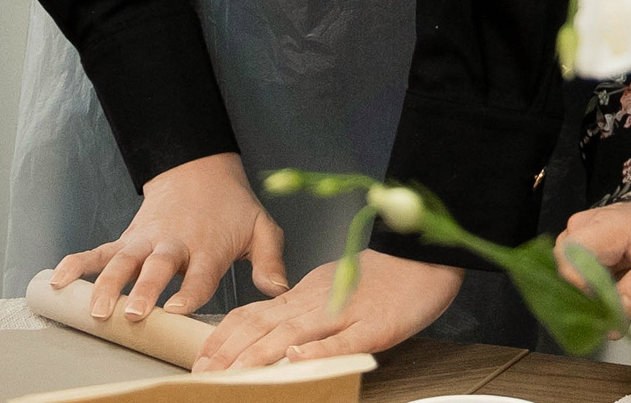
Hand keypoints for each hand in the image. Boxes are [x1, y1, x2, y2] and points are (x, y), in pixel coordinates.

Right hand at [49, 151, 287, 322]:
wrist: (201, 171)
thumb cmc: (232, 209)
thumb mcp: (261, 227)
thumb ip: (270, 260)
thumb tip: (279, 290)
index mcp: (210, 246)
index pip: (201, 273)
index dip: (192, 291)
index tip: (179, 308)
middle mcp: (175, 244)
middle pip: (157, 268)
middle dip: (145, 290)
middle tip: (133, 313)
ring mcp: (147, 241)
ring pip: (123, 262)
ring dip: (108, 284)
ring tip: (95, 309)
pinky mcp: (127, 238)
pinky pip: (98, 251)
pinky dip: (76, 264)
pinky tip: (56, 281)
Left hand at [191, 252, 463, 369]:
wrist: (428, 256)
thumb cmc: (387, 276)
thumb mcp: (336, 285)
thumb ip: (306, 306)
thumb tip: (276, 337)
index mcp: (307, 293)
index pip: (257, 313)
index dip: (225, 335)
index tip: (201, 357)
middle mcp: (318, 301)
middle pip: (265, 325)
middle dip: (230, 352)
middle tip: (203, 374)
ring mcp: (345, 312)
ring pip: (293, 333)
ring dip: (258, 355)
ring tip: (232, 374)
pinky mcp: (375, 324)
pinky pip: (343, 339)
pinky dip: (318, 350)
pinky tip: (297, 360)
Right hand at [556, 197, 630, 315]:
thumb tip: (616, 311)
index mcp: (610, 225)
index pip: (569, 256)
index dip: (579, 288)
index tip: (604, 308)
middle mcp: (588, 228)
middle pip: (564, 271)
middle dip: (587, 299)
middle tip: (615, 313)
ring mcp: (585, 238)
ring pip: (571, 279)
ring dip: (594, 299)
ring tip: (624, 303)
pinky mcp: (588, 251)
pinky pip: (581, 279)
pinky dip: (598, 294)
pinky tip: (620, 296)